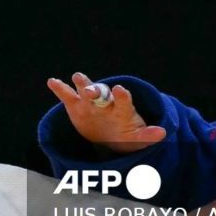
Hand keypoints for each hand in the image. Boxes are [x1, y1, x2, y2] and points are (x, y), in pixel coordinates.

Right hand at [46, 72, 165, 153]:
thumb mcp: (138, 138)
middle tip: (92, 91)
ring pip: (85, 90)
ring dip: (82, 83)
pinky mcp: (76, 106)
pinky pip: (67, 96)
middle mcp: (106, 102)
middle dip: (97, 90)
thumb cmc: (127, 135)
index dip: (122, 96)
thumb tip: (163, 133)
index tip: (120, 90)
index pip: (123, 100)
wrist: (111, 138)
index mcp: (122, 109)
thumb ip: (148, 135)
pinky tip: (52, 81)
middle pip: (102, 93)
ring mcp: (90, 103)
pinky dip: (60, 88)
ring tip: (77, 77)